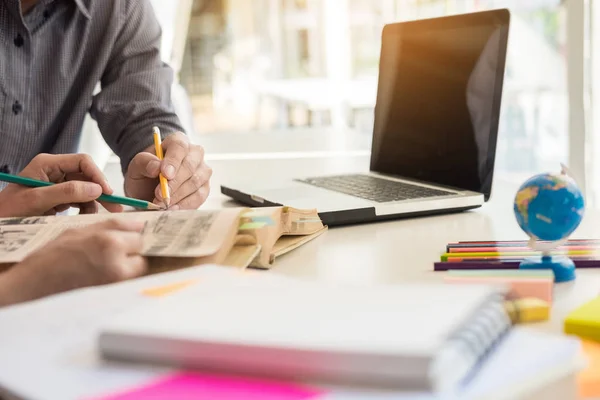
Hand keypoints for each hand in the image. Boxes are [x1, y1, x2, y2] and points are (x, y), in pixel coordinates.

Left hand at [0, 153, 122, 217]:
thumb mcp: (36, 200)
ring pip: (86, 190)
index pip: (82, 161)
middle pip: (87, 176)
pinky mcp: (59, 199)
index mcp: (47, 164)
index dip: (97, 175)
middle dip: (101, 192)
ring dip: (93, 204)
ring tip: (95, 218)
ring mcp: (57, 185)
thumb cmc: (8, 211)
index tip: (107, 192)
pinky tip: (83, 219)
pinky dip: (85, 210)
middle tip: (115, 207)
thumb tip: (96, 189)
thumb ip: (66, 192)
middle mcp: (54, 172)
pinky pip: (80, 201)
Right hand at [0, 219, 146, 305]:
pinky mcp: (113, 294)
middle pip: (141, 251)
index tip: (131, 233)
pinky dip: (123, 276)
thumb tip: (136, 224)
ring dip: (130, 264)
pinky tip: (105, 273)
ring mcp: (116, 281)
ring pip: (138, 268)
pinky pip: (128, 281)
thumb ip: (110, 226)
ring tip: (108, 263)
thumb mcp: (79, 231)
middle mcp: (116, 261)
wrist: (34, 286)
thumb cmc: (52, 257)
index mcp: (107, 242)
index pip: (138, 232)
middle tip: (118, 250)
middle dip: (134, 249)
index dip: (133, 232)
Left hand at [125, 132, 211, 209]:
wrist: (149, 187)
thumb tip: (156, 167)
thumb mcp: (137, 166)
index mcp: (178, 141)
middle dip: (174, 183)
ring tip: (162, 203)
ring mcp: (202, 171)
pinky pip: (199, 196)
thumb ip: (144, 162)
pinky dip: (185, 204)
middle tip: (159, 195)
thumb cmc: (146, 173)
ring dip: (178, 195)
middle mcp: (194, 154)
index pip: (180, 147)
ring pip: (195, 182)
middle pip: (190, 165)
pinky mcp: (205, 188)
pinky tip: (172, 208)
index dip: (173, 161)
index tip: (165, 174)